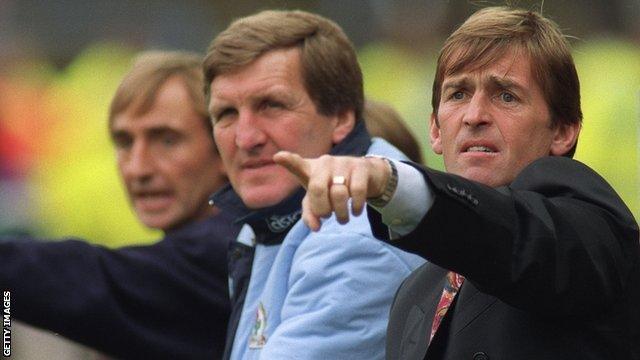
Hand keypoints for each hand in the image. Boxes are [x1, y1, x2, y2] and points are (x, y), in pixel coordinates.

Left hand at [273, 151, 389, 230]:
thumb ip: (311, 214)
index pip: (297, 164)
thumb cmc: (335, 188)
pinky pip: (357, 191)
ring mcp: (343, 162)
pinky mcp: (361, 166)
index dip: (288, 160)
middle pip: (317, 188)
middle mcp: (325, 162)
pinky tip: (355, 211)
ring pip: (339, 193)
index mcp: (310, 169)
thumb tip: (315, 227)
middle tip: (327, 217)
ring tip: (343, 219)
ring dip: (340, 213)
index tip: (278, 157)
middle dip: (322, 209)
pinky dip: (356, 207)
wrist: (367, 176)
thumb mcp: (319, 200)